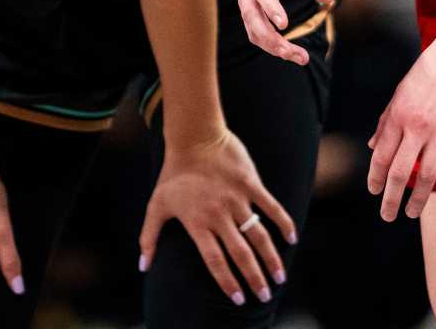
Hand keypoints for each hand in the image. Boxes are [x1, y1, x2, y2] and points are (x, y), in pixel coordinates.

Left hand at [139, 129, 296, 305]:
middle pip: (240, 254)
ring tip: (280, 278)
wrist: (194, 136)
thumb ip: (149, 237)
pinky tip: (292, 239)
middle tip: (265, 296)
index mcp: (198, 223)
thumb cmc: (173, 173)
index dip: (227, 282)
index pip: (215, 261)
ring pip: (258, 235)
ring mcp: (237, 199)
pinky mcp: (250, 183)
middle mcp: (219, 214)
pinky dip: (283, 223)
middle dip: (254, 279)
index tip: (238, 299)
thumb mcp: (156, 204)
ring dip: (270, 259)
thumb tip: (143, 266)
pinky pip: (271, 206)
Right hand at [238, 0, 332, 64]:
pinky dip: (265, 40)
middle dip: (271, 38)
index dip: (271, 8)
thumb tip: (327, 0)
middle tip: (297, 54)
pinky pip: (251, 25)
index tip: (284, 25)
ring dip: (269, 44)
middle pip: (251, 14)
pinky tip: (286, 49)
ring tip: (297, 56)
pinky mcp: (247, 0)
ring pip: (249, 24)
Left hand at [367, 30, 435, 218]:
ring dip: (420, 198)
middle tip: (388, 216)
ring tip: (413, 212)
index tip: (373, 192)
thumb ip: (387, 120)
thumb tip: (371, 145)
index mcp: (399, 114)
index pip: (381, 154)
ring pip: (428, 175)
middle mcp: (418, 125)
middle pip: (401, 172)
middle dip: (391, 198)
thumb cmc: (430, 69)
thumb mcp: (401, 91)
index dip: (375, 177)